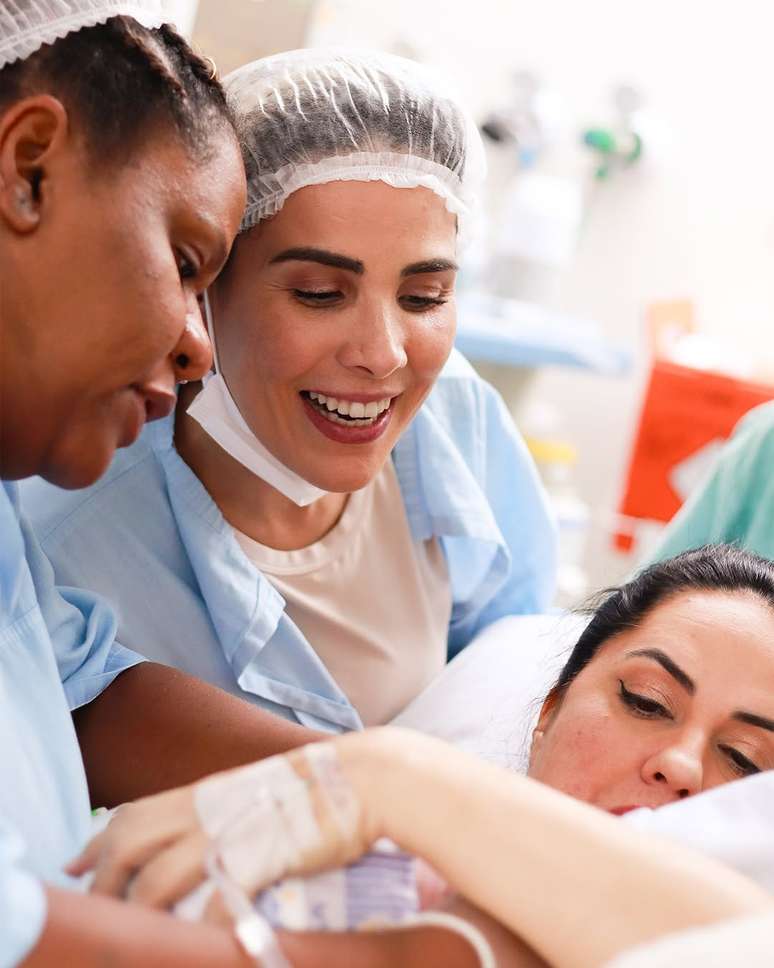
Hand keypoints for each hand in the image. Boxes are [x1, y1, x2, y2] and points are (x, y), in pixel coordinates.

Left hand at [67, 735, 380, 909]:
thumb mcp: (257, 792)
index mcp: (206, 792)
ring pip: (156, 878)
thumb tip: (201, 835)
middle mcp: (207, 808)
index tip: (75, 862)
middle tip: (93, 906)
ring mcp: (229, 833)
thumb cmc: (319, 787)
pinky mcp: (258, 858)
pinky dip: (199, 930)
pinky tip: (198, 943)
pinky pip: (213, 904)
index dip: (96, 840)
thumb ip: (224, 810)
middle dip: (101, 878)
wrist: (367, 777)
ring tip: (133, 935)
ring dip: (139, 912)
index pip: (133, 813)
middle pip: (128, 842)